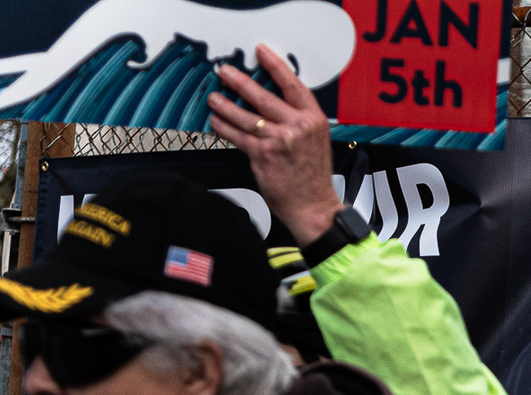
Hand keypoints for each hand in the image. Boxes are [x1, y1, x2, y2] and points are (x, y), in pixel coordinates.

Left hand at [207, 45, 341, 246]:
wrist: (313, 206)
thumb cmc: (313, 178)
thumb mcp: (316, 141)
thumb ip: (298, 121)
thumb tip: (273, 105)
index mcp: (313, 120)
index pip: (292, 84)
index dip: (274, 65)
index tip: (261, 53)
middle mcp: (297, 127)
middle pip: (263, 96)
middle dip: (239, 81)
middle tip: (226, 72)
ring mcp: (279, 140)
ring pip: (245, 115)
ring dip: (225, 104)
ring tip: (214, 97)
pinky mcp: (263, 154)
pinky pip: (237, 135)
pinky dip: (224, 127)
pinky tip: (216, 121)